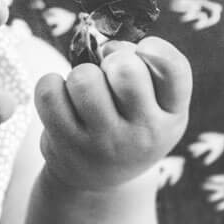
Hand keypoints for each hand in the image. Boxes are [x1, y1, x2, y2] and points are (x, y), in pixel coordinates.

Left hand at [34, 38, 190, 189]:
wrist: (98, 180)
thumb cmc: (128, 125)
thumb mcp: (153, 106)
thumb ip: (144, 70)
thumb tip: (104, 43)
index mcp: (173, 115)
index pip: (174, 69)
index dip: (156, 48)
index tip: (143, 49)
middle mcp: (145, 133)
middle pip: (125, 68)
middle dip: (111, 57)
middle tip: (108, 71)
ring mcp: (106, 143)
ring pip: (83, 78)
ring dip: (79, 74)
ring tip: (84, 90)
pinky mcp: (68, 145)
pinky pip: (49, 93)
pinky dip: (49, 84)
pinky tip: (61, 96)